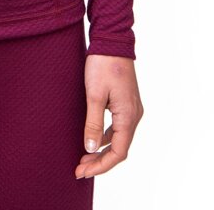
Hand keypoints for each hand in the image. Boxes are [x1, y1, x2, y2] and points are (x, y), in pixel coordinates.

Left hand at [76, 53, 141, 178]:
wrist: (112, 41)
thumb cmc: (103, 65)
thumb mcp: (94, 95)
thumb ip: (92, 123)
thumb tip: (90, 149)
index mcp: (128, 115)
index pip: (118, 152)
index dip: (101, 166)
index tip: (83, 172)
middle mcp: (134, 115)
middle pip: (119, 148)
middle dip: (99, 161)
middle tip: (79, 170)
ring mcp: (132, 109)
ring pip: (119, 139)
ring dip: (101, 151)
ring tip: (82, 158)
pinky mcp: (126, 104)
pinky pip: (118, 128)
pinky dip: (104, 138)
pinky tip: (90, 140)